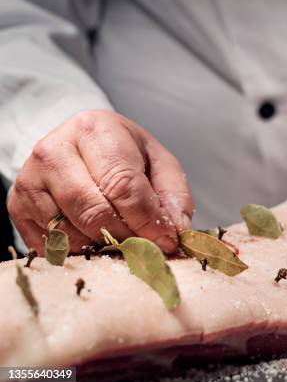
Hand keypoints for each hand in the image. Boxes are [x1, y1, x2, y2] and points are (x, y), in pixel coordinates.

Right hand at [7, 110, 193, 253]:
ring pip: (69, 231)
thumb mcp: (159, 162)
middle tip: (146, 249)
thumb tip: (175, 232)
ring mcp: (29, 179)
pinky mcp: (17, 205)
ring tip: (122, 241)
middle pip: (93, 211)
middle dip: (126, 237)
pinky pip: (49, 244)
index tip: (166, 242)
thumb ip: (174, 195)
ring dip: (102, 246)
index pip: (122, 185)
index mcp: (95, 130)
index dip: (147, 221)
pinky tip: (95, 241)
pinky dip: (78, 251)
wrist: (79, 143)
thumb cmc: (125, 154)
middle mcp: (54, 150)